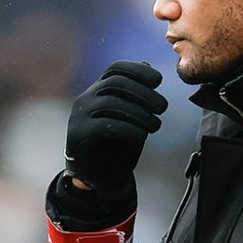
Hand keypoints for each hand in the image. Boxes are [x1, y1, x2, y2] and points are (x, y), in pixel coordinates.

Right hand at [65, 61, 167, 189]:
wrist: (99, 176)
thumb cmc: (117, 144)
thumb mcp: (131, 116)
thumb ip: (136, 94)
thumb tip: (148, 66)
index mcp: (99, 89)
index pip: (116, 69)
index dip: (138, 71)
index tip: (159, 81)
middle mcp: (87, 98)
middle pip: (115, 83)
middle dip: (143, 93)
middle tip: (163, 107)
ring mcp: (80, 115)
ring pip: (111, 103)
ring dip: (139, 113)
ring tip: (156, 125)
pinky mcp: (79, 133)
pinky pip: (105, 126)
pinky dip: (128, 129)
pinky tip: (142, 135)